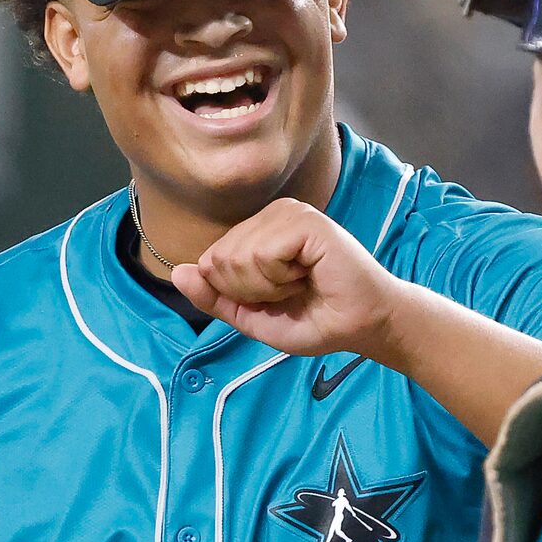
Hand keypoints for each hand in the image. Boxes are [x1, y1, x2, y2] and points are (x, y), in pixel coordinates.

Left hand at [172, 199, 406, 359]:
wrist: (364, 326)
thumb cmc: (317, 320)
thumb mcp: (254, 317)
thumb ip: (216, 297)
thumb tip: (177, 273)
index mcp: (258, 231)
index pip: (211, 260)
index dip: (238, 293)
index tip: (278, 297)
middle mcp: (272, 215)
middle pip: (220, 258)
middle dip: (250, 291)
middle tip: (292, 292)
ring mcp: (289, 214)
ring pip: (238, 256)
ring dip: (268, 287)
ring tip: (301, 283)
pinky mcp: (306, 221)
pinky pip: (262, 254)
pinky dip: (280, 279)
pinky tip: (308, 275)